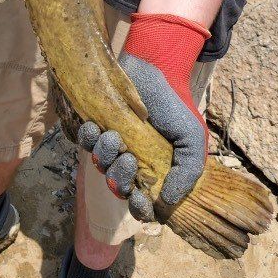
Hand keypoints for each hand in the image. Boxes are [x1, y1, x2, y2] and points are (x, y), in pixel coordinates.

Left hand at [78, 12, 210, 220]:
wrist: (155, 69)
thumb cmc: (174, 104)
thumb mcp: (192, 138)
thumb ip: (187, 172)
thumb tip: (166, 203)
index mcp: (156, 171)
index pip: (144, 205)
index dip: (140, 208)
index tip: (139, 197)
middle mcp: (133, 162)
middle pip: (118, 188)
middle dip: (120, 178)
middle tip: (129, 158)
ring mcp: (114, 145)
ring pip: (100, 166)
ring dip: (105, 156)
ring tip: (114, 136)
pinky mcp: (98, 126)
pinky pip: (85, 143)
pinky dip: (89, 138)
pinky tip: (97, 126)